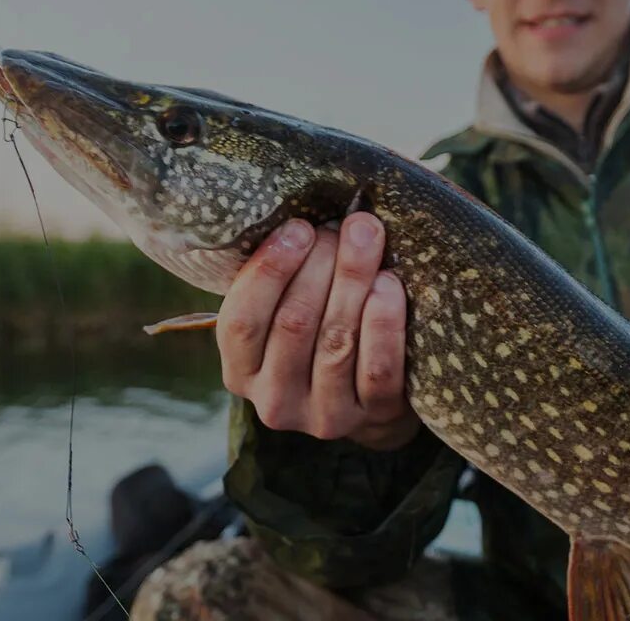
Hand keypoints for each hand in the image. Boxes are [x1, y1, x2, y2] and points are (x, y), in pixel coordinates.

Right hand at [215, 213, 419, 450]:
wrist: (371, 399)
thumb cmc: (319, 332)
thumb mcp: (283, 312)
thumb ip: (280, 277)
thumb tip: (299, 212)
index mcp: (241, 372)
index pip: (241, 322)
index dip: (269, 270)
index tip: (299, 226)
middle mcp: (275, 402)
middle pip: (293, 324)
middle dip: (321, 264)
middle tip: (346, 225)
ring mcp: (324, 416)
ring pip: (336, 342)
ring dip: (353, 281)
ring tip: (367, 238)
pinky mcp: (373, 418)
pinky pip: (378, 368)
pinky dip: (383, 322)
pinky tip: (389, 285)